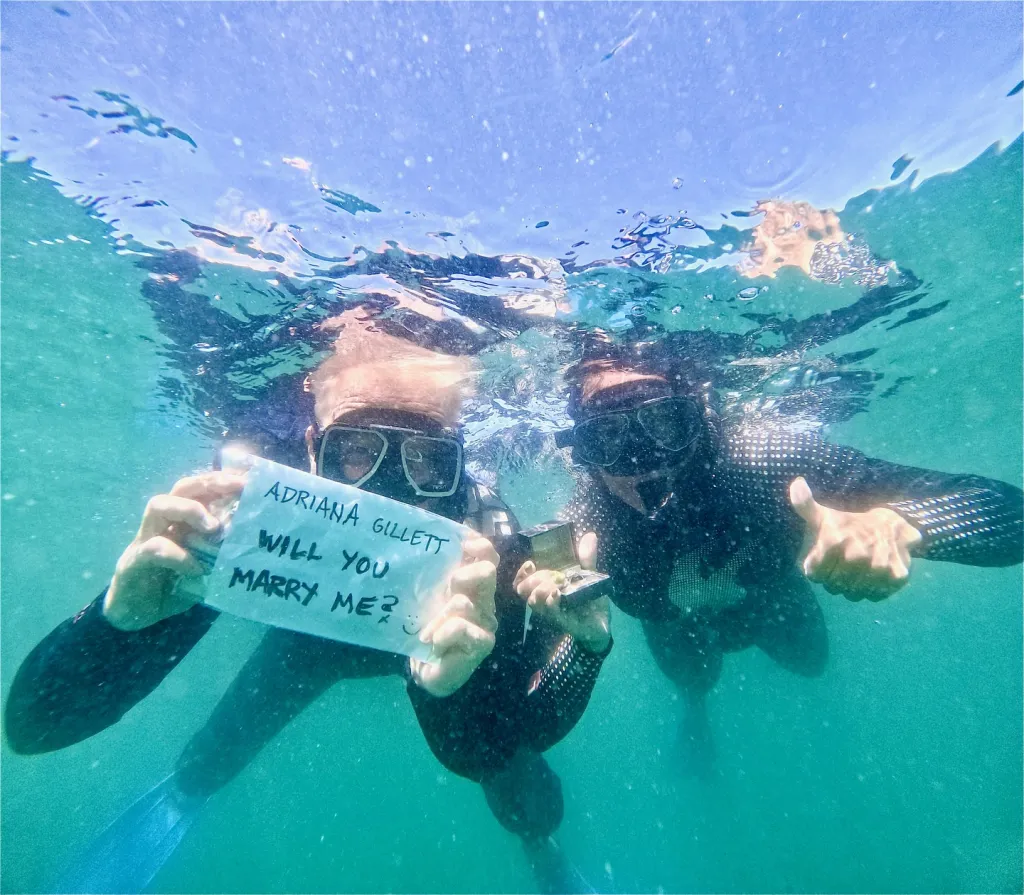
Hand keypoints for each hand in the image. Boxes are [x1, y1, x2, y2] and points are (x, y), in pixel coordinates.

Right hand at [104, 471, 245, 629]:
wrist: (135, 614)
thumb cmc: (175, 584)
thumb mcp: (206, 566)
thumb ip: (223, 553)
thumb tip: (256, 545)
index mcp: (182, 520)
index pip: (202, 488)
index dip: (226, 480)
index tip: (252, 479)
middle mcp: (163, 522)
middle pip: (182, 487)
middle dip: (211, 483)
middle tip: (239, 488)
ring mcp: (144, 538)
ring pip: (159, 505)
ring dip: (189, 509)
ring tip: (213, 527)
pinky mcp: (133, 562)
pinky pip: (154, 548)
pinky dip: (179, 556)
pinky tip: (197, 569)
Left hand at [410, 537, 497, 696]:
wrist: (425, 669)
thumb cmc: (424, 629)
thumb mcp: (425, 597)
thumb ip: (433, 573)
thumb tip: (433, 541)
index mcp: (472, 585)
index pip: (487, 556)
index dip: (479, 545)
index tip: (462, 543)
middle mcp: (484, 600)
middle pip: (487, 571)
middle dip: (463, 575)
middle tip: (447, 589)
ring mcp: (486, 622)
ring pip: (463, 602)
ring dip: (438, 616)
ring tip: (426, 632)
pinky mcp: (483, 642)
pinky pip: (460, 626)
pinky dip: (442, 633)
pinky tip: (434, 643)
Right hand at [513, 531, 610, 653]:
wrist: (601, 623)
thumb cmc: (588, 599)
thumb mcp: (588, 575)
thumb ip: (587, 558)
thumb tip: (590, 535)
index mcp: (545, 587)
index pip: (522, 581)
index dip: (520, 573)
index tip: (530, 564)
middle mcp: (544, 599)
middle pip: (523, 590)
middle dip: (531, 580)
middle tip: (548, 575)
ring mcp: (551, 612)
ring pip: (533, 602)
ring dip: (541, 590)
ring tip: (556, 585)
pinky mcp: (562, 621)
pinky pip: (551, 612)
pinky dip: (552, 602)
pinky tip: (558, 594)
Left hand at [789, 476, 921, 601]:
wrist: (891, 525)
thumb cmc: (848, 524)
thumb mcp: (822, 515)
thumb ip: (804, 504)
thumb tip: (797, 483)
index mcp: (834, 540)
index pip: (814, 574)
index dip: (817, 568)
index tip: (826, 556)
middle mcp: (858, 554)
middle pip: (833, 586)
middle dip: (833, 577)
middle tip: (842, 562)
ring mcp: (880, 567)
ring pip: (853, 594)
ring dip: (852, 586)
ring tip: (857, 567)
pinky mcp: (898, 576)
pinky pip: (874, 596)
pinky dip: (871, 589)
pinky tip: (872, 573)